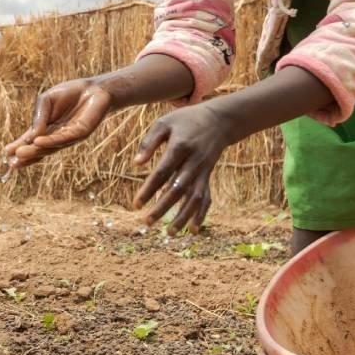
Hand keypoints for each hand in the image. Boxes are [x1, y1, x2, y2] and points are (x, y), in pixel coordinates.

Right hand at [4, 78, 113, 168]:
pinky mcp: (80, 133)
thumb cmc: (69, 94)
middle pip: (39, 149)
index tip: (6, 153)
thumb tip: (32, 135)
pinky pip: (63, 138)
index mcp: (45, 129)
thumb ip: (38, 116)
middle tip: (12, 163)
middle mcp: (56, 136)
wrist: (94, 88)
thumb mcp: (46, 101)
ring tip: (20, 153)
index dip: (19, 146)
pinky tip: (39, 142)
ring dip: (35, 151)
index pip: (30, 141)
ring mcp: (68, 137)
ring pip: (49, 147)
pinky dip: (50, 141)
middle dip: (26, 155)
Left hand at [131, 103, 233, 231]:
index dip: (149, 189)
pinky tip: (193, 230)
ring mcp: (204, 171)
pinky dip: (201, 214)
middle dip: (163, 208)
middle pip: (178, 190)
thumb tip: (136, 164)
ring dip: (183, 217)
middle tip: (147, 223)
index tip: (136, 204)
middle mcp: (194, 162)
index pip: (162, 173)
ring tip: (170, 233)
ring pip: (195, 198)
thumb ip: (149, 142)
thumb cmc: (186, 120)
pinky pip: (206, 198)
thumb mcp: (165, 123)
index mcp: (180, 147)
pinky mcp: (208, 176)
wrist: (219, 120)